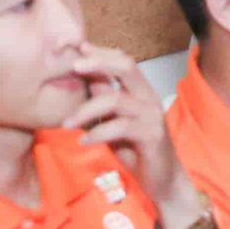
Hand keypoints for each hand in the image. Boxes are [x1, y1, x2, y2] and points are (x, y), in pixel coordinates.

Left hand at [62, 43, 187, 210]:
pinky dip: (98, 132)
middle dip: (98, 62)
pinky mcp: (151, 135)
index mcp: (140, 90)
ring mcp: (152, 115)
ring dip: (86, 110)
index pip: (123, 60)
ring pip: (116, 99)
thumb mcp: (114, 122)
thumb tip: (84, 80)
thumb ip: (103, 101)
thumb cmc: (135, 149)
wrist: (163, 180)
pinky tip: (84, 141)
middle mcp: (148, 96)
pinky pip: (121, 127)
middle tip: (73, 66)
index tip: (78, 48)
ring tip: (67, 123)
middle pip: (126, 67)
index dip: (101, 52)